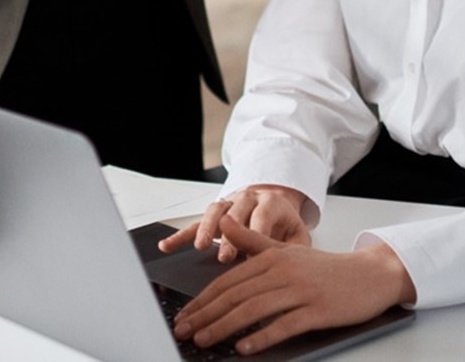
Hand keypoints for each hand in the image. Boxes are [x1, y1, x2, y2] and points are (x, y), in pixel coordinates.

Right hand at [157, 185, 309, 262]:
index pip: (262, 218)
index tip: (250, 255)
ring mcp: (228, 205)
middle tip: (225, 257)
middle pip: (235, 215)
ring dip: (205, 229)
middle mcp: (247, 199)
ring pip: (213, 213)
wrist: (276, 202)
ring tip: (201, 247)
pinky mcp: (214, 215)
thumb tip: (284, 266)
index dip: (255, 235)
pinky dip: (180, 235)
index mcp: (271, 203)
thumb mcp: (297, 234)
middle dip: (230, 237)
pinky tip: (167, 246)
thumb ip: (292, 247)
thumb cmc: (285, 225)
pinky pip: (195, 222)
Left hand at [171, 216, 415, 355]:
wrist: (370, 275)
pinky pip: (284, 324)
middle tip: (184, 331)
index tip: (184, 316)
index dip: (203, 300)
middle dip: (206, 315)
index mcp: (272, 256)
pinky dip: (262, 336)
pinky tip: (245, 347)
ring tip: (205, 341)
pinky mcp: (317, 310)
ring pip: (254, 309)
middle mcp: (283, 270)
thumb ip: (253, 240)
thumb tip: (225, 223)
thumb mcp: (287, 250)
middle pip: (236, 295)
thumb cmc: (325, 268)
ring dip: (225, 327)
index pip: (228, 281)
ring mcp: (301, 290)